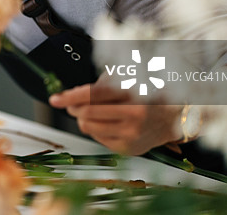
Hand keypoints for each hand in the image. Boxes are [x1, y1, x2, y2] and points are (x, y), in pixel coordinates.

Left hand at [48, 82, 182, 154]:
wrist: (172, 117)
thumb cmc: (144, 93)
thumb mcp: (126, 78)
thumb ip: (100, 83)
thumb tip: (72, 94)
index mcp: (132, 92)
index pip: (94, 94)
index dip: (70, 96)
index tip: (55, 99)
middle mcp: (133, 114)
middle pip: (87, 112)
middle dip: (74, 107)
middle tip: (72, 104)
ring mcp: (131, 134)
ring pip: (88, 127)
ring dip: (83, 118)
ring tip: (91, 112)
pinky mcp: (128, 148)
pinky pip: (97, 138)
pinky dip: (95, 129)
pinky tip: (106, 123)